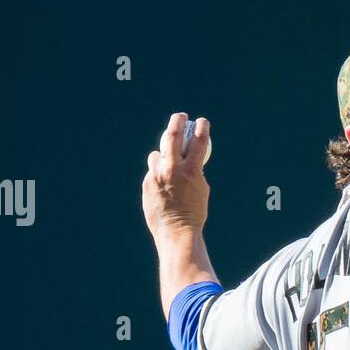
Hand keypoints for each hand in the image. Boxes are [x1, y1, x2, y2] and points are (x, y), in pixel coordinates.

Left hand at [143, 112, 210, 238]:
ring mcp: (157, 177)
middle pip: (172, 136)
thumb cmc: (195, 213)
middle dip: (177, 122)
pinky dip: (158, 175)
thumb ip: (194, 171)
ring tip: (167, 162)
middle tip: (180, 117)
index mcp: (191, 171)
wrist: (176, 232)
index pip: (198, 140)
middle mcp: (172, 170)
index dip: (201, 127)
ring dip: (162, 155)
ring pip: (156, 155)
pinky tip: (163, 185)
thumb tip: (189, 159)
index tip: (201, 121)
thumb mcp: (201, 189)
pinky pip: (152, 173)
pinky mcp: (147, 185)